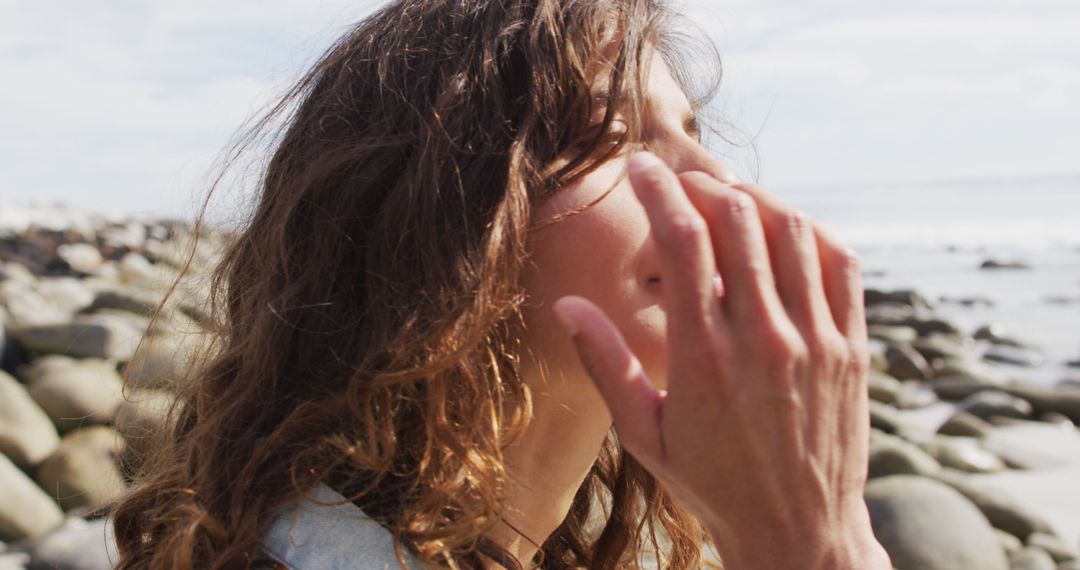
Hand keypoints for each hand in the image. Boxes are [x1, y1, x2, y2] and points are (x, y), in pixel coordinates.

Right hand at [551, 152, 889, 569]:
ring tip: (728, 200)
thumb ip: (605, 363)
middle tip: (681, 181)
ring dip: (755, 200)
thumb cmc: (712, 484)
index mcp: (702, 356)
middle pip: (738, 220)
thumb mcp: (643, 433)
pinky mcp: (852, 349)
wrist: (799, 530)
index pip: (682, 239)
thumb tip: (566, 306)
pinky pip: (840, 264)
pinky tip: (786, 230)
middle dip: (702, 184)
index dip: (658, 190)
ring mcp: (816, 340)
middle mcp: (763, 338)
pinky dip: (811, 231)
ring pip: (792, 231)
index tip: (641, 168)